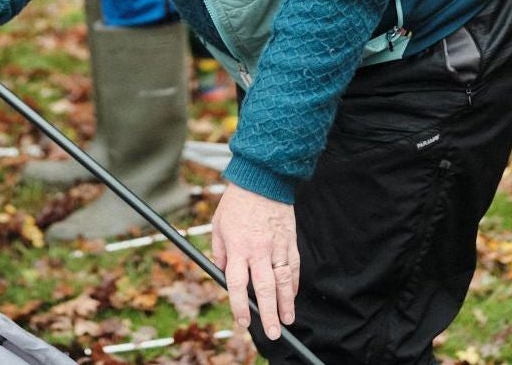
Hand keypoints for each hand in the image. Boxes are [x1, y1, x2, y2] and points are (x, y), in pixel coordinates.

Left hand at [210, 182, 299, 340]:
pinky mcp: (289, 241)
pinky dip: (293, 284)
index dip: (240, 306)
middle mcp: (258, 250)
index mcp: (238, 247)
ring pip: (284, 281)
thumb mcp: (218, 225)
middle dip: (269, 314)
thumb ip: (220, 252)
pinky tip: (292, 296)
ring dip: (286, 303)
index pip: (238, 284)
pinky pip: (293, 266)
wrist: (263, 179)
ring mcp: (277, 246)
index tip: (244, 322)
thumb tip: (224, 274)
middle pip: (265, 288)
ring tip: (288, 320)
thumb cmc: (237, 202)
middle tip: (274, 332)